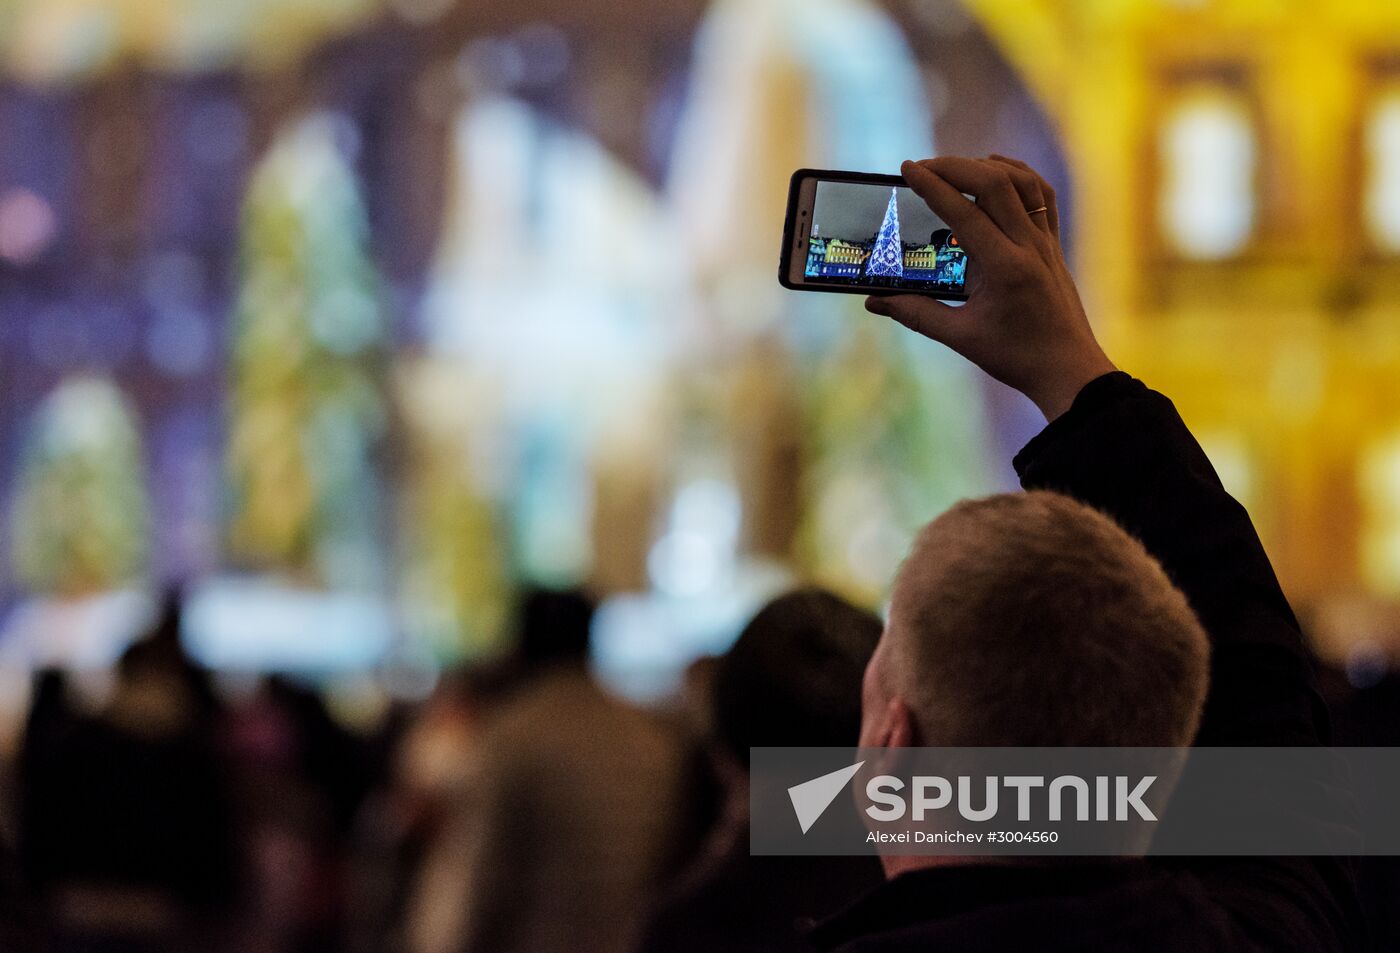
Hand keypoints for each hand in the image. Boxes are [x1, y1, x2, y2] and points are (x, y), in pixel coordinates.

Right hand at [866, 155, 1114, 420]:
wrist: (1068, 370)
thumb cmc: (1016, 357)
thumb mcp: (960, 337)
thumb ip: (915, 314)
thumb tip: (874, 302)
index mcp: (1004, 268)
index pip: (963, 213)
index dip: (932, 186)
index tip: (908, 169)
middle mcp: (1029, 246)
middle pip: (994, 183)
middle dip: (954, 166)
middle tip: (923, 167)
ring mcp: (1046, 242)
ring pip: (1021, 181)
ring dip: (986, 166)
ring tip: (954, 168)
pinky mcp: (1054, 244)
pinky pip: (1042, 195)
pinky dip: (1019, 175)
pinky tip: (997, 171)